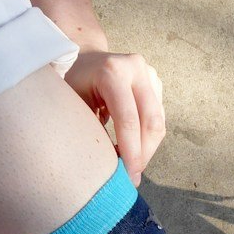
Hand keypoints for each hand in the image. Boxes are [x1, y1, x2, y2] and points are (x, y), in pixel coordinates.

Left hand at [62, 49, 165, 184]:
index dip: (131, 151)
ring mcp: (150, 74)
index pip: (128, 119)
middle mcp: (136, 69)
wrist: (85, 57)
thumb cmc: (74, 83)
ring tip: (131, 164)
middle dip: (144, 153)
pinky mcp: (156, 83)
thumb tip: (107, 169)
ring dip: (147, 148)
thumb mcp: (74, 104)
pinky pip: (158, 118)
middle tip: (133, 176)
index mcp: (113, 72)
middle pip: (151, 121)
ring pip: (158, 122)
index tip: (128, 175)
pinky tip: (134, 148)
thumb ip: (91, 130)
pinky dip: (148, 138)